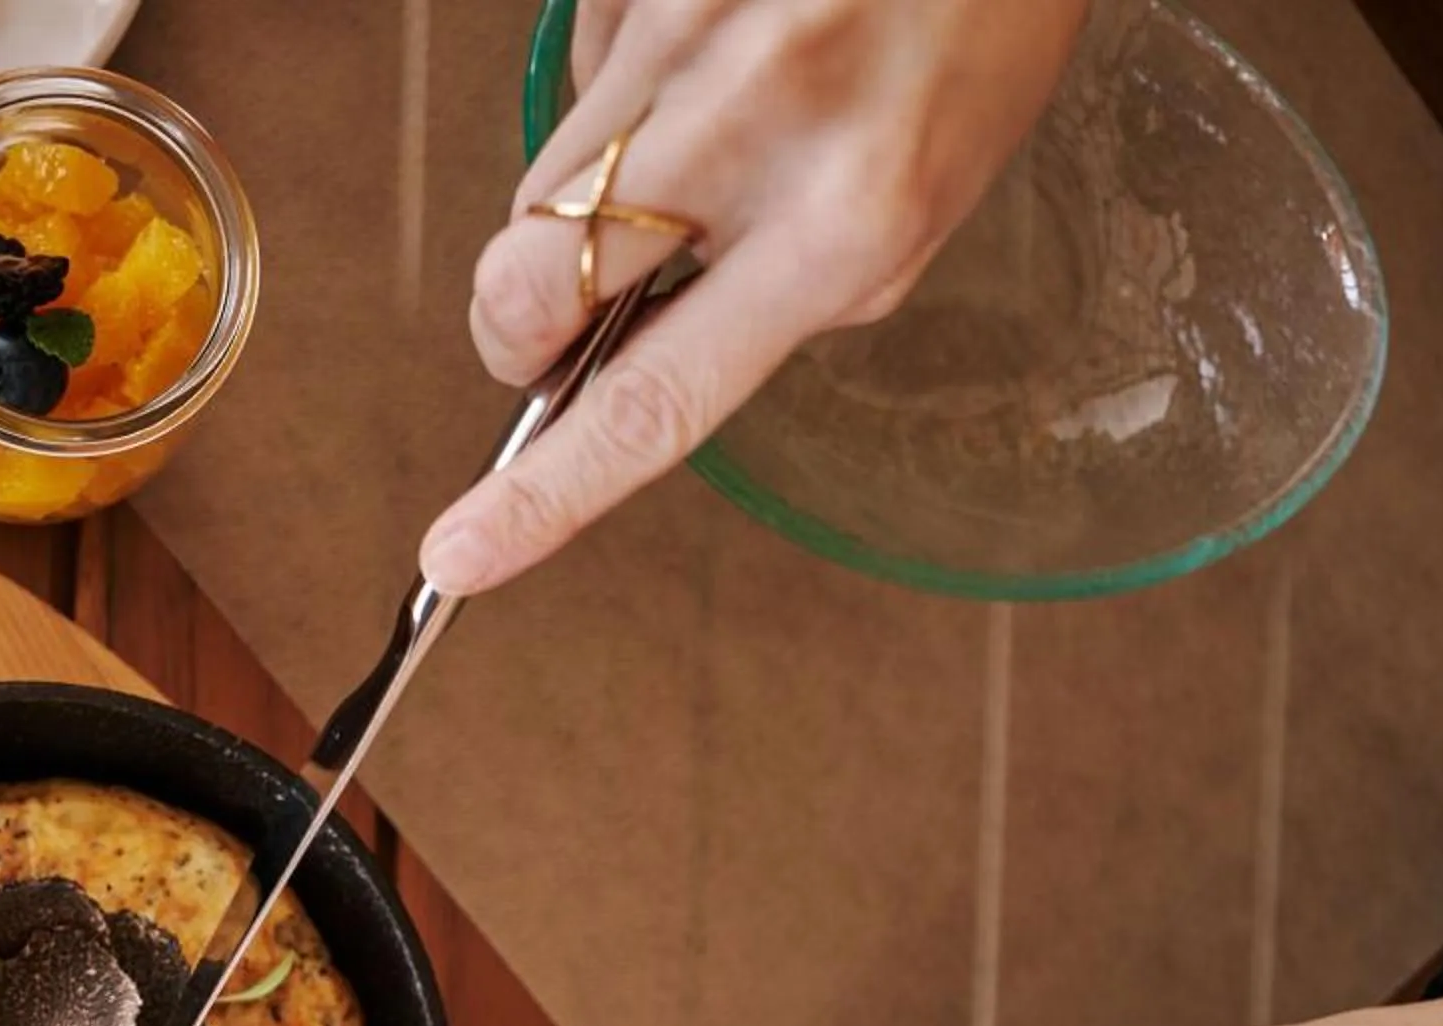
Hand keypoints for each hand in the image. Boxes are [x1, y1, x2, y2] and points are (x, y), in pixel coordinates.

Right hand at [421, 0, 1087, 594]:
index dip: (546, 494)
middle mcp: (759, 124)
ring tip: (714, 114)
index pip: (656, 401)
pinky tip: (721, 27)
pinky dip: (632, 71)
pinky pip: (588, 58)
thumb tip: (641, 338)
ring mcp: (690, 27)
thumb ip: (793, 286)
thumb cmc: (983, 20)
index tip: (458, 556)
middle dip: (515, 323)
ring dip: (595, 183)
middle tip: (544, 326)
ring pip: (547, 178)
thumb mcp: (931, 193)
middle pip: (526, 282)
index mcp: (850, 224)